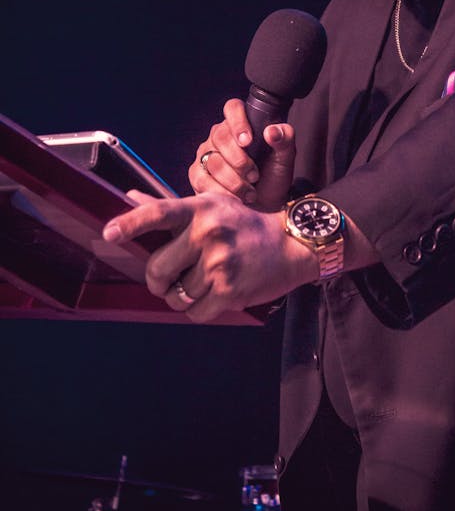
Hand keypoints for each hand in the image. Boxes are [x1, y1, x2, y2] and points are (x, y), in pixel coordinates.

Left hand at [102, 191, 317, 322]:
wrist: (290, 245)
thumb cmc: (244, 225)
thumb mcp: (211, 206)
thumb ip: (169, 207)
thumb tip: (130, 197)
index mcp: (200, 209)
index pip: (158, 212)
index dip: (130, 223)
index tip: (109, 233)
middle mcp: (208, 232)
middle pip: (157, 268)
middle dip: (158, 280)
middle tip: (169, 277)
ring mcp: (220, 262)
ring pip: (175, 295)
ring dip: (181, 296)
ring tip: (202, 282)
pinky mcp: (230, 290)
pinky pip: (195, 312)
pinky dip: (200, 309)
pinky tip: (215, 294)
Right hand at [188, 98, 294, 211]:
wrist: (265, 206)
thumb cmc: (273, 177)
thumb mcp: (285, 158)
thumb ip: (285, 139)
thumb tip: (271, 131)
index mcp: (242, 124)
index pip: (233, 108)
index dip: (238, 122)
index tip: (248, 142)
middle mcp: (220, 135)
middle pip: (220, 137)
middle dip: (240, 161)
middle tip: (255, 175)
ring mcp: (206, 153)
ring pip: (212, 161)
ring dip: (234, 181)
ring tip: (250, 191)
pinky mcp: (197, 173)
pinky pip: (202, 178)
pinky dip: (221, 191)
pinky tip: (235, 198)